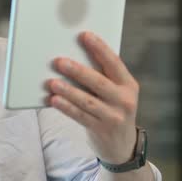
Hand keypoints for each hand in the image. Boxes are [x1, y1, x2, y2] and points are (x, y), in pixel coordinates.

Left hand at [46, 31, 138, 163]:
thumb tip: (74, 54)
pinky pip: (80, 116)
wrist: (123, 145)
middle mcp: (124, 100)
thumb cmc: (113, 109)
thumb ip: (102, 76)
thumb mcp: (116, 92)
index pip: (114, 63)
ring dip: (68, 91)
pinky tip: (54, 100)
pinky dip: (66, 107)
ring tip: (53, 82)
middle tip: (59, 61)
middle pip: (99, 82)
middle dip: (78, 71)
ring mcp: (113, 116)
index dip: (100, 48)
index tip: (85, 35)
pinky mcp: (101, 129)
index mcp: (128, 84)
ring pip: (87, 100)